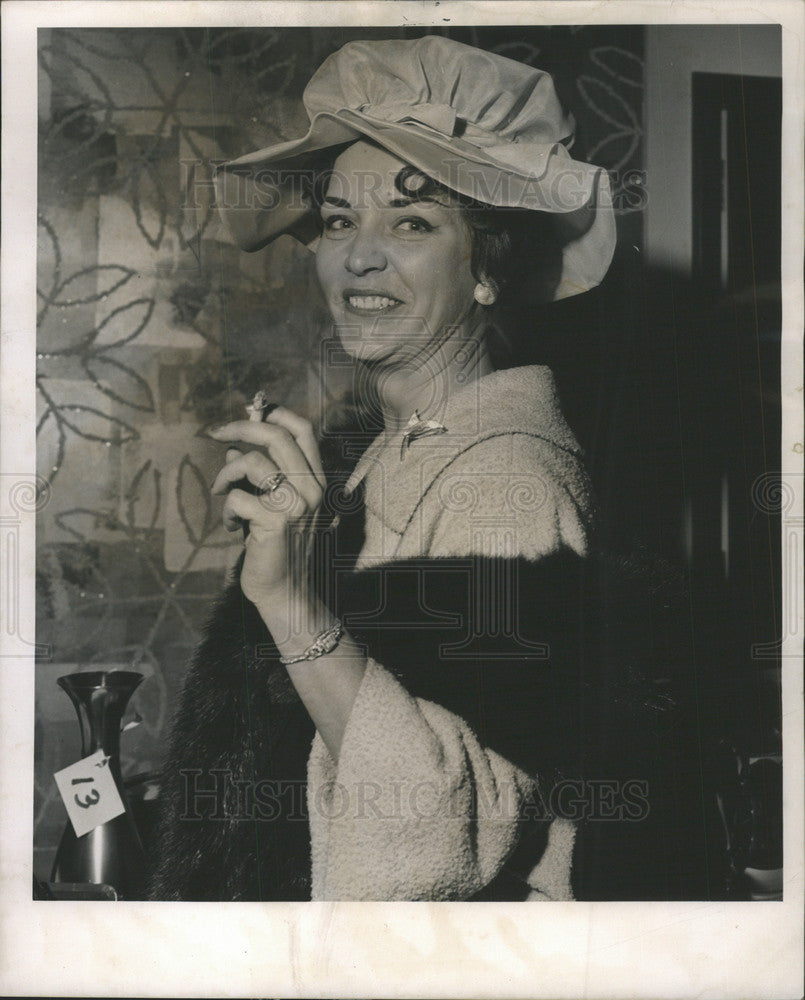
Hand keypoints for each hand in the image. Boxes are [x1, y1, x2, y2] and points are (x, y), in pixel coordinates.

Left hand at [209, 407, 324, 608]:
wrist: (285, 592)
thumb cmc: (274, 546)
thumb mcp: (268, 503)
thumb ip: (259, 475)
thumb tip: (231, 448)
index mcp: (316, 480)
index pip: (304, 430)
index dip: (274, 414)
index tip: (247, 414)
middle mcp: (313, 488)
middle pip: (277, 436)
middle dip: (240, 428)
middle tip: (215, 434)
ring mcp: (298, 504)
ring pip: (252, 462)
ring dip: (226, 475)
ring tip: (221, 493)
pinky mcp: (277, 521)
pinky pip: (237, 497)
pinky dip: (225, 510)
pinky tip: (229, 527)